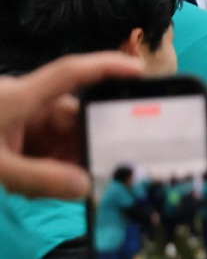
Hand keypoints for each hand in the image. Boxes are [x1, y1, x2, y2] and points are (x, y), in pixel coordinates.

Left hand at [1, 52, 143, 199]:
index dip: (107, 67)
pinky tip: (33, 188)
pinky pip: (43, 148)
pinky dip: (45, 168)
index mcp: (20, 97)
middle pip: (71, 118)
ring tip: (46, 191)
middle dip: (81, 147)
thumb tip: (87, 186)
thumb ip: (40, 179)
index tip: (141, 71)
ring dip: (60, 164)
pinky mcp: (12, 135)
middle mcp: (25, 102)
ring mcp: (18, 119)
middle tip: (89, 177)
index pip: (70, 73)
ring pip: (58, 138)